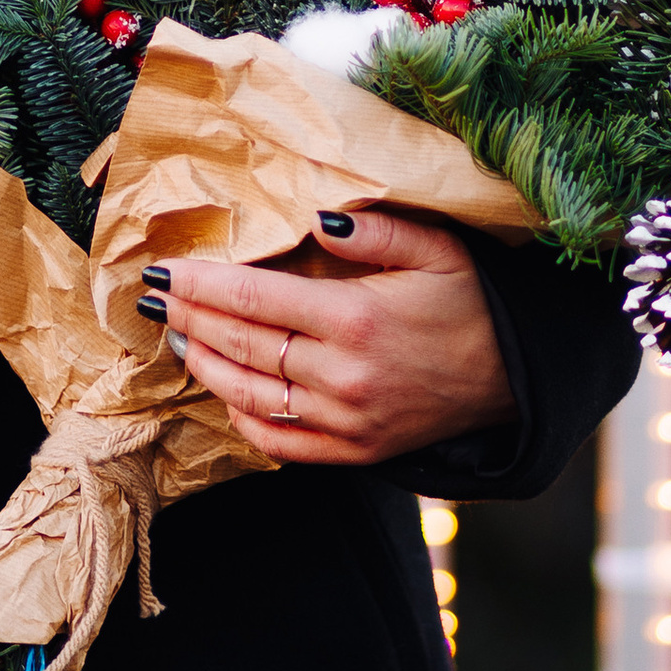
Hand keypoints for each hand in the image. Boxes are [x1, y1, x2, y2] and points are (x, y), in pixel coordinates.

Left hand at [143, 204, 514, 467]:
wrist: (516, 376)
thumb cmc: (473, 303)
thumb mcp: (437, 247)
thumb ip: (373, 228)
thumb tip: (311, 219)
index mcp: (356, 320)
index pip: (254, 300)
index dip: (201, 284)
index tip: (165, 270)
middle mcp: (343, 377)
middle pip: (242, 345)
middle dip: (189, 316)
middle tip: (153, 296)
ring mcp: (346, 422)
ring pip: (250, 395)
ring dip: (205, 364)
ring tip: (176, 334)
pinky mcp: (355, 452)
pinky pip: (281, 443)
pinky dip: (244, 419)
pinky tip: (225, 392)